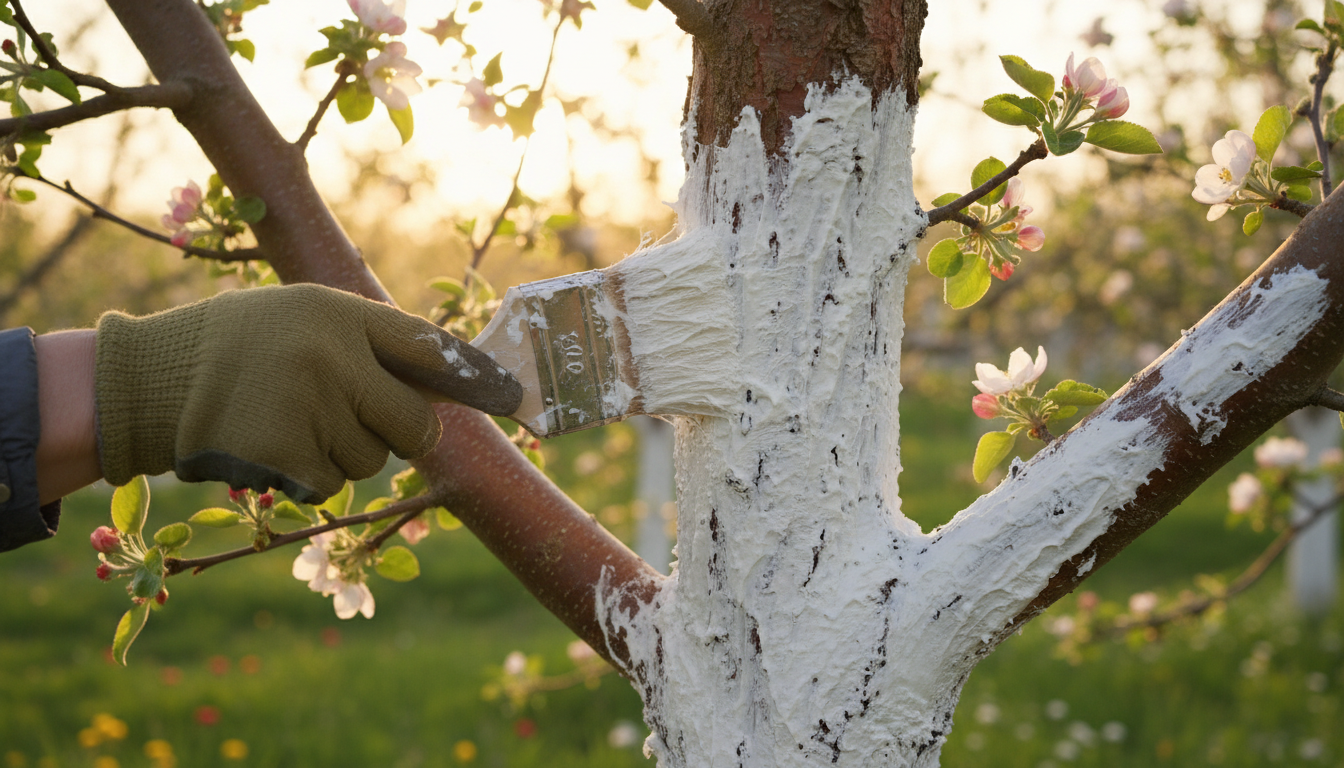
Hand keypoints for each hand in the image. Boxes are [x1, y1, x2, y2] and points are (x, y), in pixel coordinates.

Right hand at [93, 284, 521, 501]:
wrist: (153, 378)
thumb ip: (371, 342)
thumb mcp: (305, 316)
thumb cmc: (243, 345)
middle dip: (398, 432)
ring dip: (344, 453)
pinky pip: (331, 485)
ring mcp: (309, 408)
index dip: (475, 377)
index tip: (512, 395)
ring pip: (372, 460)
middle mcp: (332, 357)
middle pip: (414, 424)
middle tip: (355, 417)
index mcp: (341, 313)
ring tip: (292, 419)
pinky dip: (308, 477)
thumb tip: (450, 382)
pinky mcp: (284, 455)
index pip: (428, 348)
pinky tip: (273, 445)